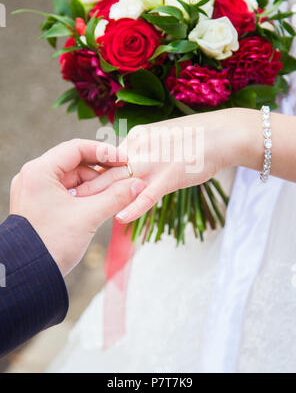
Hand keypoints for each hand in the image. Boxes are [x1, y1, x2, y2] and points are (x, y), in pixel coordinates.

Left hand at [10, 139, 144, 274]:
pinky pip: (66, 191)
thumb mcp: (88, 217)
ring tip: (115, 196)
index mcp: (39, 171)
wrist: (27, 275)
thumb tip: (139, 184)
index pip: (76, 148)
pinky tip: (100, 204)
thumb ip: (116, 197)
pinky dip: (84, 195)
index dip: (104, 152)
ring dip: (94, 185)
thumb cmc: (52, 244)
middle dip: (101, 172)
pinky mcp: (39, 203)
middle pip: (75, 163)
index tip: (124, 160)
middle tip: (124, 181)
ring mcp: (35, 190)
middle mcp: (34, 176)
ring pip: (72, 178)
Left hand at [75, 108, 260, 222]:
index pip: (107, 158)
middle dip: (86, 186)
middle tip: (65, 200)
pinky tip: (120, 218)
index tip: (76, 187)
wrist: (222, 135)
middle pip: (107, 169)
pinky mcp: (170, 175)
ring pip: (122, 182)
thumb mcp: (161, 138)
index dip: (92, 173)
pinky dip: (134, 206)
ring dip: (100, 198)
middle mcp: (140, 148)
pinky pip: (148, 193)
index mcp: (136, 138)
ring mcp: (154, 161)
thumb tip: (129, 164)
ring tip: (79, 211)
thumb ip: (142, 150)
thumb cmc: (193, 139)